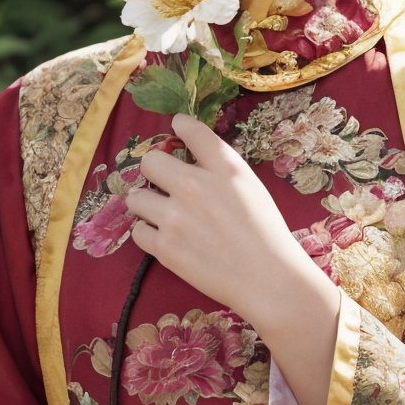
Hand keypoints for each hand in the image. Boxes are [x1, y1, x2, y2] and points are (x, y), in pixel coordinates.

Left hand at [125, 113, 329, 329]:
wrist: (268, 278)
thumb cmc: (266, 232)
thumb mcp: (251, 187)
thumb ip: (220, 170)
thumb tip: (192, 160)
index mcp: (224, 168)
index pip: (191, 129)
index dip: (180, 125)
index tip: (176, 128)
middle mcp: (195, 185)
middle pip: (150, 161)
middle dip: (155, 171)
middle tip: (164, 184)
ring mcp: (175, 217)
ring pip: (135, 198)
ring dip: (146, 204)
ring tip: (161, 215)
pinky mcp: (165, 247)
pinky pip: (138, 231)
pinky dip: (149, 234)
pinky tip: (165, 238)